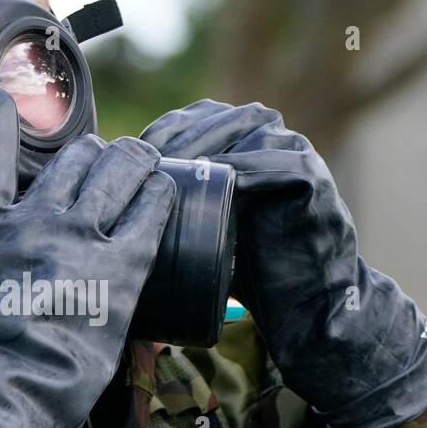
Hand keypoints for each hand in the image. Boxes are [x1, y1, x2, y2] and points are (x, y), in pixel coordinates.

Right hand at [0, 90, 175, 427]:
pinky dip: (160, 194)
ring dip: (132, 159)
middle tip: (101, 159)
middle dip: (91, 151)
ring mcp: (84, 244)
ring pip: (118, 172)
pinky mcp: (123, 273)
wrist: (6, 401)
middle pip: (75, 157)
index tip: (2, 103)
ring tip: (142, 162)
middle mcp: (40, 223)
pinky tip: (167, 189)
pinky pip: (151, 214)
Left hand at [142, 99, 426, 427]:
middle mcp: (268, 139)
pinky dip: (245, 168)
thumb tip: (113, 209)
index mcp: (239, 143)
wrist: (305, 309)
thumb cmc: (250, 271)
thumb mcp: (204, 229)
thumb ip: (176, 207)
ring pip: (245, 129)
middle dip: (176, 136)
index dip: (160, 132)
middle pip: (215, 118)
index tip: (129, 158)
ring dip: (206, 146)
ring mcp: (294, 154)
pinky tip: (216, 183)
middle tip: (146, 162)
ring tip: (174, 169)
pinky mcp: (313, 178)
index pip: (192, 119)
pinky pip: (276, 162)